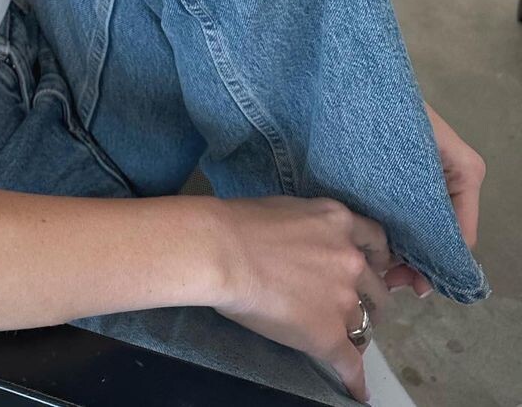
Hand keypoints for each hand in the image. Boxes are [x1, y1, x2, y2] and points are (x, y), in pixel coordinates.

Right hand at [212, 195, 393, 403]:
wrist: (223, 252)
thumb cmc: (240, 223)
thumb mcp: (290, 209)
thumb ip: (312, 229)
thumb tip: (306, 246)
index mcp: (339, 222)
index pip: (376, 242)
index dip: (375, 259)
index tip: (371, 268)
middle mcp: (350, 260)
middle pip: (375, 288)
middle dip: (366, 299)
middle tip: (348, 306)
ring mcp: (343, 300)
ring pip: (364, 325)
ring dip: (354, 332)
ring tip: (344, 341)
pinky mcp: (329, 336)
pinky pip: (351, 364)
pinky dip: (355, 379)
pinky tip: (356, 390)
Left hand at [381, 101, 485, 296]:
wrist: (349, 78)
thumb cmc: (382, 109)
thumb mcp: (412, 157)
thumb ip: (425, 205)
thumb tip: (422, 261)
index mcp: (465, 171)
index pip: (459, 234)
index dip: (436, 264)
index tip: (409, 283)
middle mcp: (451, 177)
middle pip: (439, 235)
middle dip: (415, 261)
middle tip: (387, 280)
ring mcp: (424, 179)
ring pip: (418, 228)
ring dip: (400, 250)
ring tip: (375, 268)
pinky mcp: (400, 176)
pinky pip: (401, 212)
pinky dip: (390, 231)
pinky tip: (370, 245)